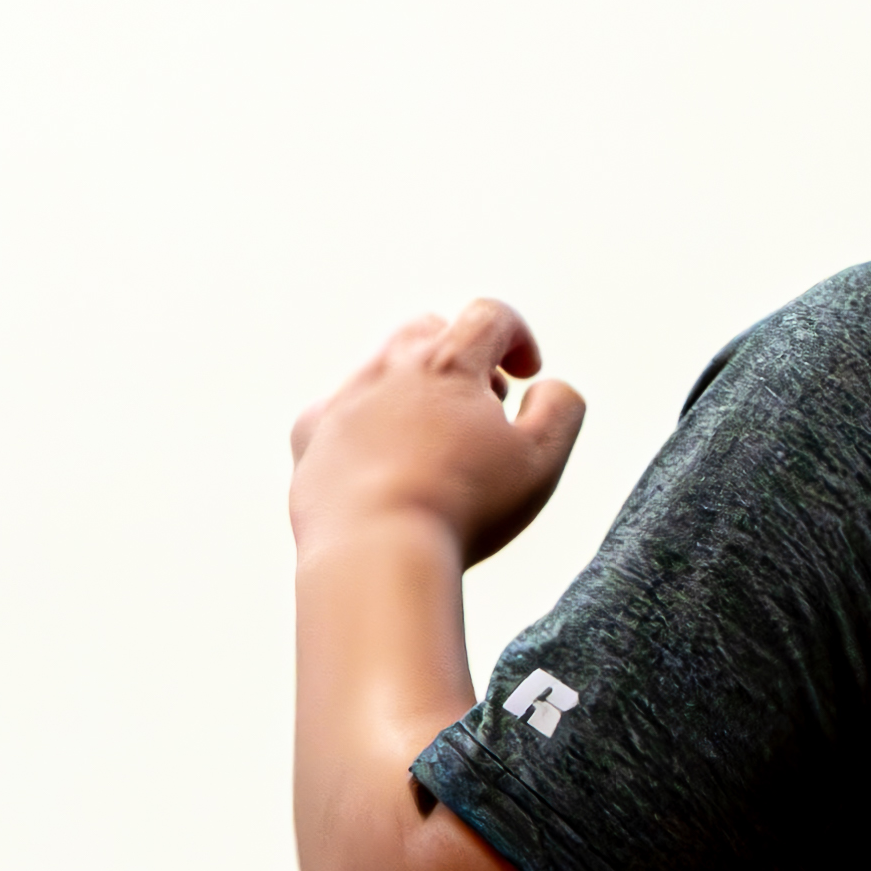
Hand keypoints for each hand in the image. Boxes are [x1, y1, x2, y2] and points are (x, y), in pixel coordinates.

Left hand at [290, 300, 585, 569]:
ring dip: (414, 388)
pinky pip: (337, 409)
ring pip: (380, 367)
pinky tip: (384, 460)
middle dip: (462, 355)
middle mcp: (387, 369)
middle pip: (428, 329)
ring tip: (436, 440)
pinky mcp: (308, 438)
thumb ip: (561, 408)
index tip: (527, 373)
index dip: (518, 336)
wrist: (372, 554)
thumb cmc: (464, 508)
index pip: (488, 316)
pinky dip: (366, 422)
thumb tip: (549, 386)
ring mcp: (341, 401)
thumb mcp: (541, 459)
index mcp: (447, 365)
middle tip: (483, 405)